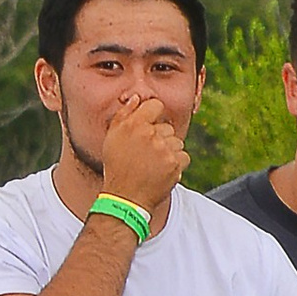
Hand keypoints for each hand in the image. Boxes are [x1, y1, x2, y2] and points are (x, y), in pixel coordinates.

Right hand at [98, 90, 186, 215]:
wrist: (126, 197)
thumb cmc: (117, 166)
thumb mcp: (113, 137)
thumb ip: (125, 114)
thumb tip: (137, 99)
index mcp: (134, 125)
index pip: (156, 105)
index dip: (154, 115)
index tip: (149, 126)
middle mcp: (150, 135)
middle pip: (167, 127)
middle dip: (160, 138)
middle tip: (146, 153)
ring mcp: (164, 149)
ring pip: (177, 142)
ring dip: (169, 151)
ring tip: (153, 163)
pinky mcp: (175, 164)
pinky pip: (183, 156)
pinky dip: (176, 164)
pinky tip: (162, 170)